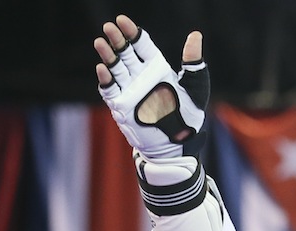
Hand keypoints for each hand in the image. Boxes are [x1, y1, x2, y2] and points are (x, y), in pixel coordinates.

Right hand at [93, 15, 210, 159]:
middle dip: (117, 40)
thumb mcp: (196, 88)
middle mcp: (141, 76)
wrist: (178, 145)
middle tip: (109, 27)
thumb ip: (193, 63)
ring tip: (100, 42)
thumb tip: (195, 35)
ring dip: (107, 56)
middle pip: (125, 53)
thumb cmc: (189, 116)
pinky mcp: (122, 105)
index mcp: (157, 68)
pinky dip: (106, 80)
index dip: (132, 32)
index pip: (141, 44)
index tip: (122, 20)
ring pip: (115, 68)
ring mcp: (130, 90)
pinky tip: (102, 69)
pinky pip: (111, 90)